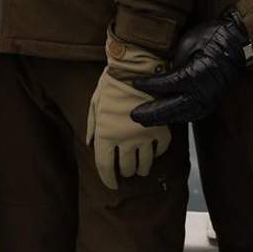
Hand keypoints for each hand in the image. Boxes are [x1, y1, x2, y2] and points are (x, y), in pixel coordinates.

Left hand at [86, 36, 171, 189]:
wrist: (135, 67)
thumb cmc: (111, 83)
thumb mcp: (94, 103)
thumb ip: (92, 126)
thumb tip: (91, 144)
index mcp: (105, 135)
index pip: (106, 167)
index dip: (108, 179)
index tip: (112, 184)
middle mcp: (125, 140)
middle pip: (127, 168)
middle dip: (126, 172)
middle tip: (126, 171)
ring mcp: (144, 136)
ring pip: (145, 164)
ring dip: (142, 168)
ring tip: (140, 167)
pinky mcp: (160, 128)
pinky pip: (161, 149)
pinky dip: (158, 153)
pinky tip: (154, 151)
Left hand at [131, 10, 249, 125]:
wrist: (239, 41)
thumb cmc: (213, 37)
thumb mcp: (188, 42)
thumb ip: (174, 61)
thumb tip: (162, 73)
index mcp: (193, 76)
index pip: (165, 86)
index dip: (148, 86)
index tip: (135, 84)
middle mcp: (201, 94)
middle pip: (171, 108)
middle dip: (151, 113)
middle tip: (134, 115)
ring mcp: (209, 100)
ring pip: (182, 115)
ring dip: (164, 118)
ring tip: (147, 120)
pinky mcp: (213, 102)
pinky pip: (193, 114)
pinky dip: (179, 117)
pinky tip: (168, 117)